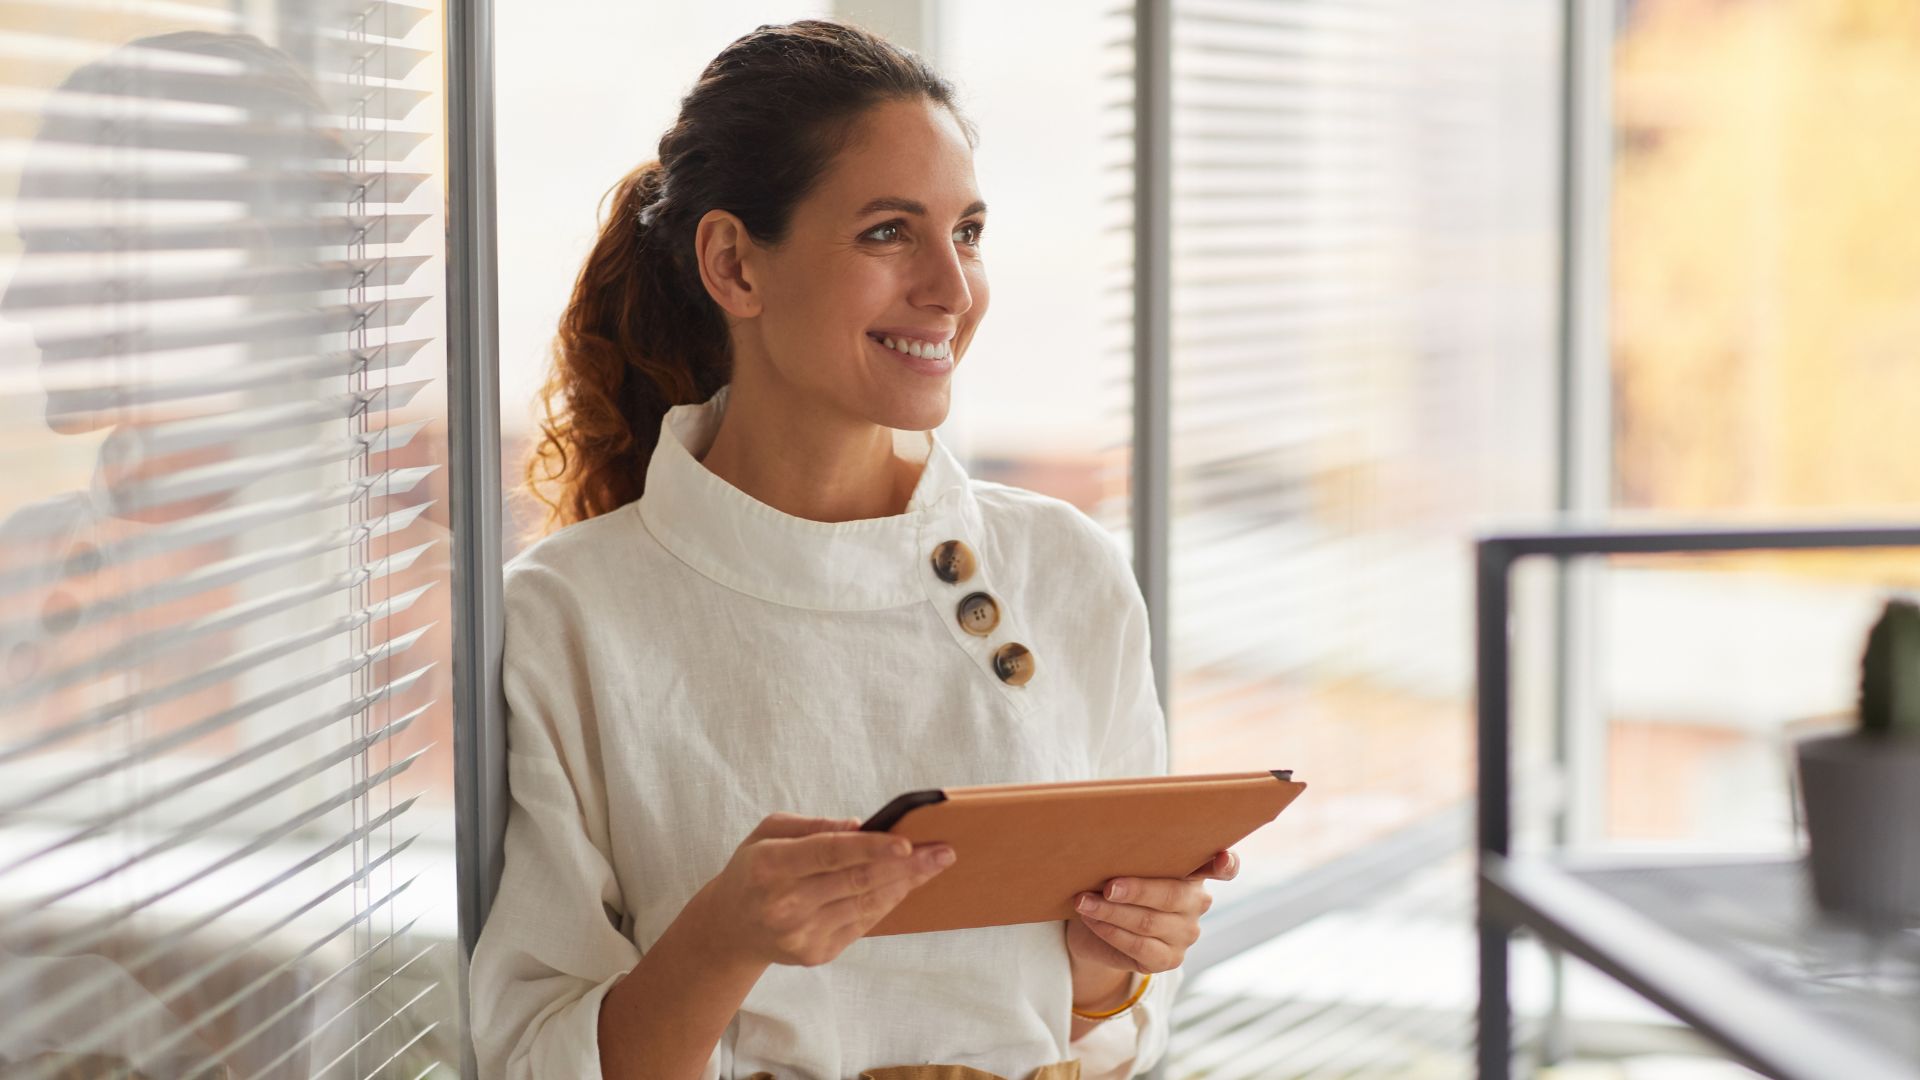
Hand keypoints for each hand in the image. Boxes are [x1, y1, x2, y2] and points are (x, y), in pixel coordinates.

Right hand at [697, 813, 954, 967]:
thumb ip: (812, 825)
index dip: (870, 849)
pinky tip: (906, 885)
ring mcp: (801, 934)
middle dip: (906, 866)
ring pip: (865, 904)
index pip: (828, 854)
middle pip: (856, 881)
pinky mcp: (816, 953)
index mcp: (769, 867)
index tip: (907, 843)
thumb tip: (859, 826)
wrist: (731, 927)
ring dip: (905, 883)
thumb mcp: (768, 833)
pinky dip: (887, 902)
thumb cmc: (755, 869)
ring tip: (934, 864)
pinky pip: (863, 923)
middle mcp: (785, 904)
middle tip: (943, 851)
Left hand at [1066, 849, 1239, 988]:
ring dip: (1112, 911)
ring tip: (1084, 902)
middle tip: (1107, 886)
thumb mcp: (1125, 867)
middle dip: (1135, 890)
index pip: (1225, 867)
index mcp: (1194, 872)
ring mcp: (1186, 933)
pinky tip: (1093, 921)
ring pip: (1149, 922)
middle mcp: (1197, 902)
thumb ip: (1135, 859)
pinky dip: (1111, 932)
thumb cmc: (1112, 885)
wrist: (1093, 926)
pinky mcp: (1169, 960)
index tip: (1222, 859)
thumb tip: (1112, 848)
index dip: (1226, 863)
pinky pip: (1138, 946)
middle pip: (1171, 895)